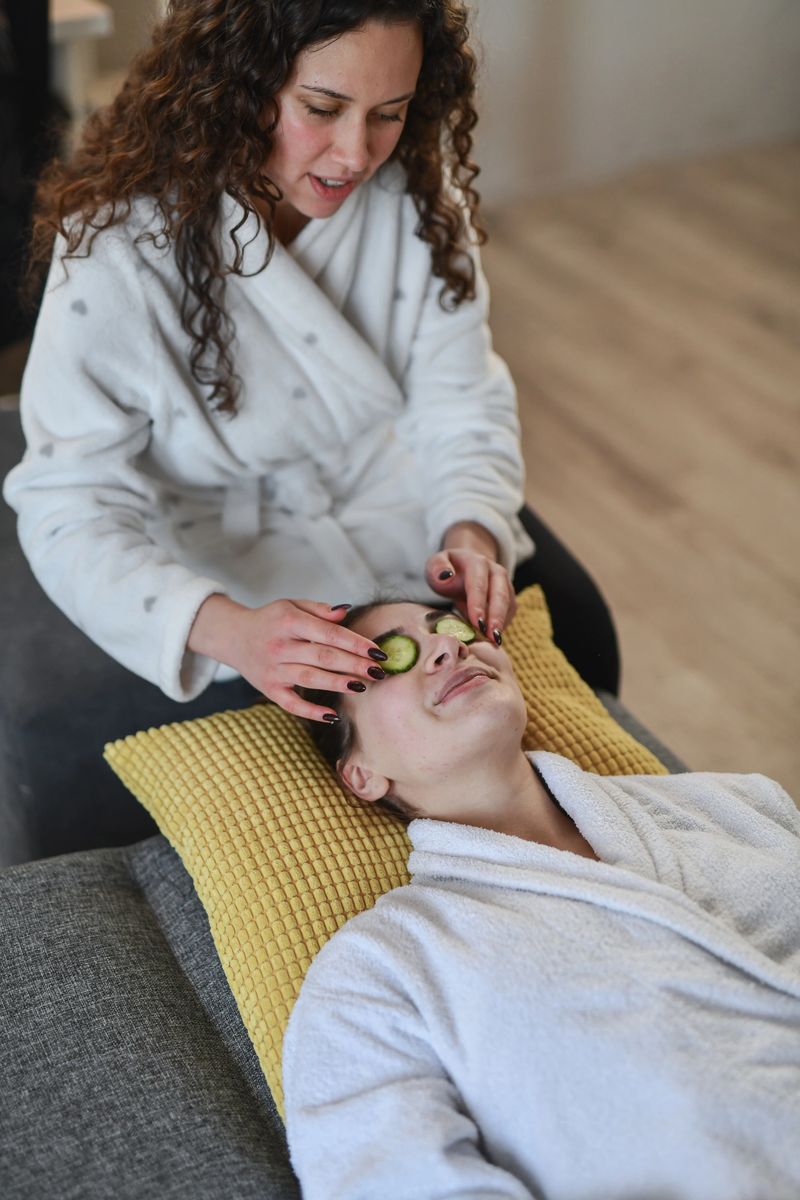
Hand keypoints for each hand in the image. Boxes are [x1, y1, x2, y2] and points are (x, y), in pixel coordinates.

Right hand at [188, 595, 385, 721]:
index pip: (329, 633)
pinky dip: (312, 712)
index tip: (377, 652)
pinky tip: (333, 715)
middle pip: (323, 657)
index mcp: (289, 621)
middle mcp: (280, 646)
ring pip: (310, 679)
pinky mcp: (269, 689)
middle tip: (378, 672)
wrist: (233, 636)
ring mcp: (273, 670)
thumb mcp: (292, 605)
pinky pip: (291, 704)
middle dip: (354, 665)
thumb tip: (346, 612)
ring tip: (363, 686)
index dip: (355, 643)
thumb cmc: (271, 620)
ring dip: (338, 683)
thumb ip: (320, 610)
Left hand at [425, 523, 516, 642]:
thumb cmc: (447, 571)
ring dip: (502, 624)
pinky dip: (502, 626)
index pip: (479, 584)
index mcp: (477, 563)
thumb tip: (446, 576)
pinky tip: (493, 640)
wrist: (464, 569)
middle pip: (500, 595)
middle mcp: (496, 572)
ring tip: (495, 642)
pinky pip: (509, 613)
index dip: (478, 604)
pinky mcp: (509, 598)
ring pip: (508, 605)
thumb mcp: (435, 565)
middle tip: (492, 637)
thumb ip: (437, 568)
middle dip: (496, 617)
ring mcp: (505, 585)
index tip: (477, 622)